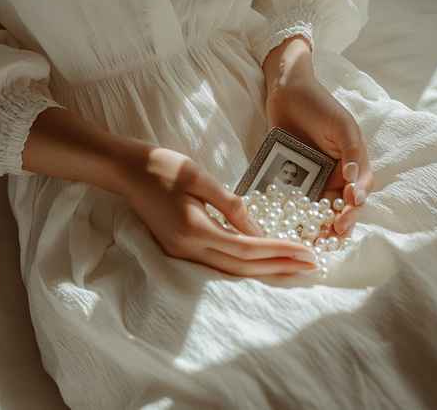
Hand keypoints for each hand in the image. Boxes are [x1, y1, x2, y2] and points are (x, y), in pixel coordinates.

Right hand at [23, 108, 317, 276]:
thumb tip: (259, 232)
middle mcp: (188, 248)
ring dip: (264, 270)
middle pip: (242, 267)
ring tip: (294, 268)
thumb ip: (231, 205)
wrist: (125, 170)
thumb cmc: (162, 166)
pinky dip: (244, 265)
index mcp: (194, 229)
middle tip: (311, 266)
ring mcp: (181, 252)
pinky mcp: (179, 248)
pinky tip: (261, 262)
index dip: (278, 252)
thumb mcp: (199, 177)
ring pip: (230, 270)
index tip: (306, 252)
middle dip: (279, 267)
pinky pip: (218, 264)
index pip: (246, 248)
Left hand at [263, 37, 373, 236]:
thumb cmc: (320, 103)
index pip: (360, 190)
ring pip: (320, 209)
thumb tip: (353, 179)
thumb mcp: (342, 124)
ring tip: (312, 239)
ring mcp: (314, 178)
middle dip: (339, 223)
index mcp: (353, 163)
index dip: (355, 204)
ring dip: (319, 226)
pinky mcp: (293, 178)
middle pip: (341, 206)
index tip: (347, 209)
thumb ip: (351, 151)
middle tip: (330, 235)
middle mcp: (336, 175)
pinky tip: (291, 225)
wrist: (286, 92)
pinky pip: (297, 200)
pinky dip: (297, 215)